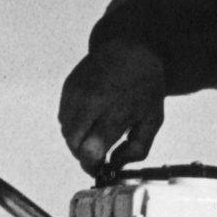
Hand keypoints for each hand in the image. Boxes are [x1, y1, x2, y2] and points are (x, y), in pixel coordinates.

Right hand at [57, 40, 165, 178]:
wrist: (133, 48)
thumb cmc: (146, 87)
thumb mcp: (153, 119)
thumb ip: (137, 149)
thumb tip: (115, 165)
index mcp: (115, 111)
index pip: (90, 150)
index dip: (92, 165)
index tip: (100, 168)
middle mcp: (92, 101)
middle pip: (73, 144)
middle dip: (83, 155)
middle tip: (96, 154)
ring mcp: (77, 92)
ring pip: (66, 132)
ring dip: (78, 140)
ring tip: (95, 133)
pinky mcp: (69, 86)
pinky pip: (63, 117)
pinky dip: (74, 124)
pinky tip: (90, 118)